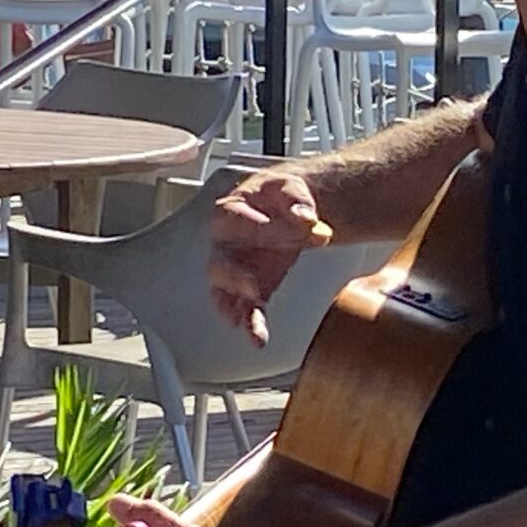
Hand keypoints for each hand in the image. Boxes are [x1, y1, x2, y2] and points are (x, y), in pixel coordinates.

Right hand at [209, 169, 331, 344]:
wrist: (289, 210)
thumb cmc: (280, 197)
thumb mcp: (290, 187)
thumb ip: (297, 201)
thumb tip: (306, 218)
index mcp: (230, 211)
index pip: (232, 218)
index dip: (247, 225)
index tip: (265, 227)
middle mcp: (226, 244)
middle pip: (220, 262)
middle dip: (234, 277)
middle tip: (252, 285)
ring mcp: (235, 269)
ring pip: (224, 291)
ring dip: (233, 306)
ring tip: (241, 320)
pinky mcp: (250, 289)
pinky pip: (245, 308)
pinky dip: (251, 324)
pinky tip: (257, 338)